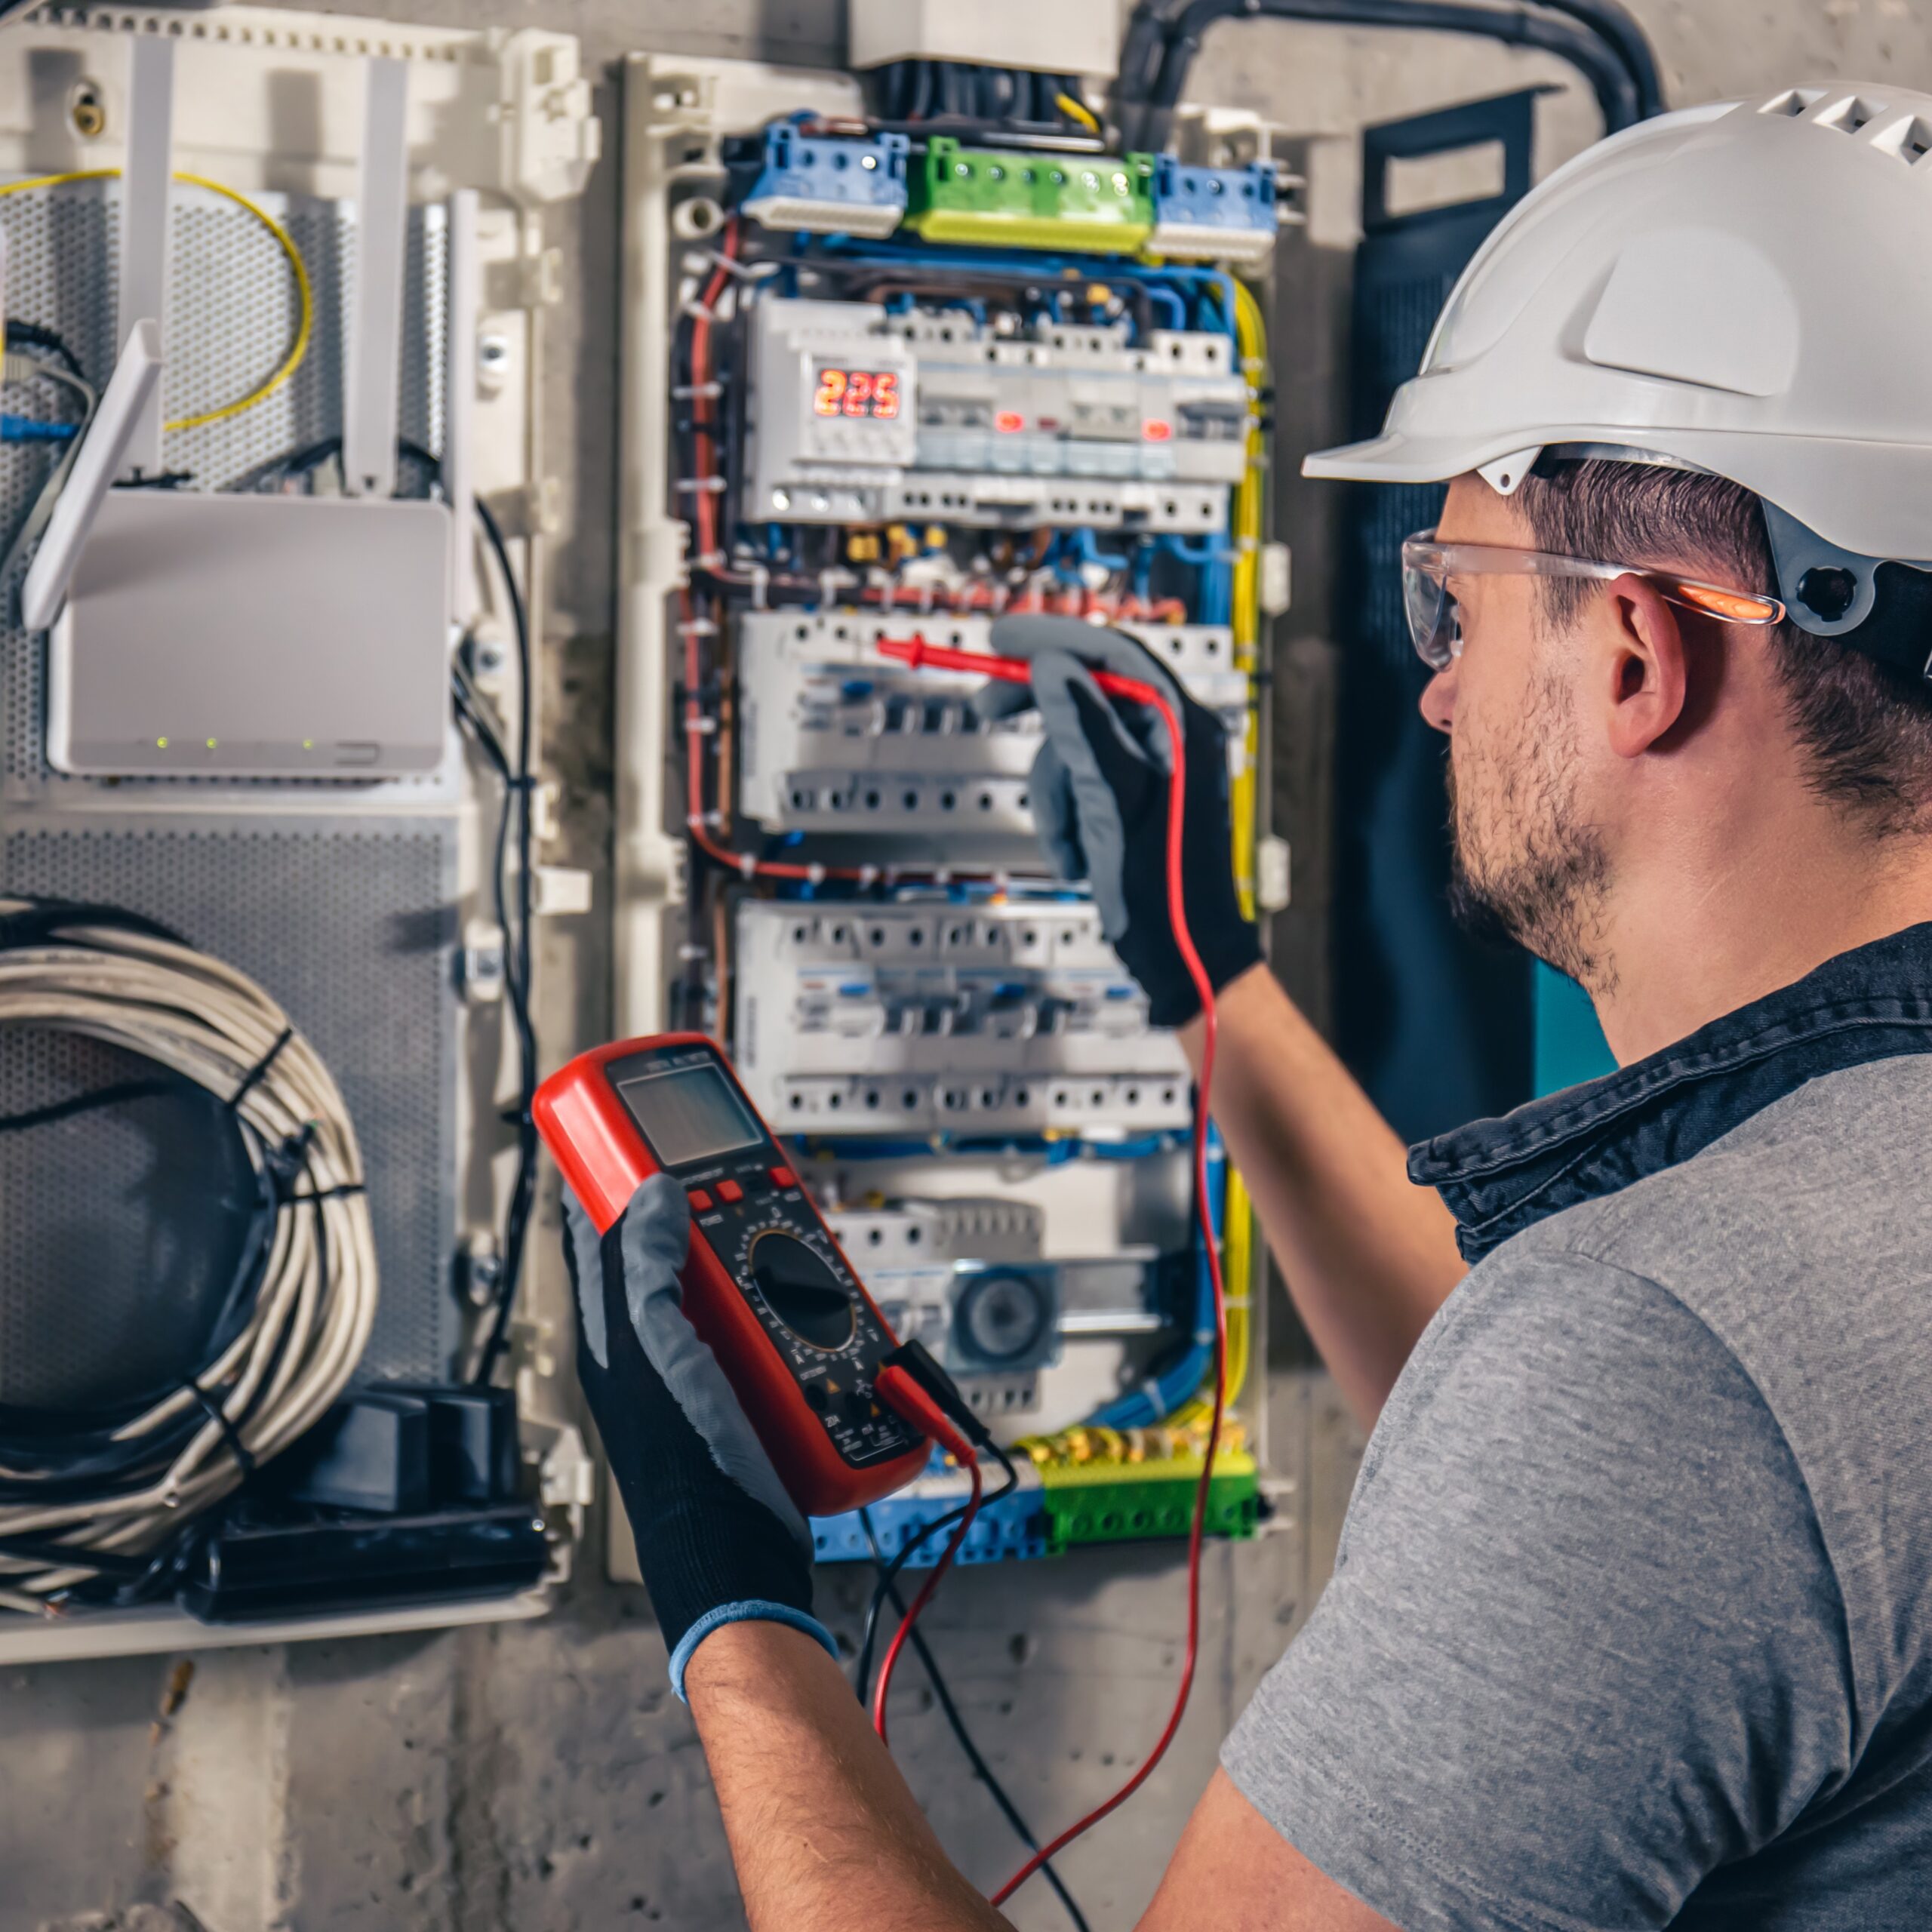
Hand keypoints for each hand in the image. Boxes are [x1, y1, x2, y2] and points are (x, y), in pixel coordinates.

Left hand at [563, 1174, 836, 1696]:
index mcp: (613, 1333)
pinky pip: (770, 1328)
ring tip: (785, 1240)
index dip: (613, 1179)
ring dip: (760, 1258)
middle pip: (677, 1252)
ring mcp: (701, 1367)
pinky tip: (815, 1302)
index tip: (638, 1130)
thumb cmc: (684, 1466)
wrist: (741, 1555)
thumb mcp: (655, 1353)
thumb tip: (652, 1192)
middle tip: (740, 1179)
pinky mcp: (749, 1390)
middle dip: (708, 1213)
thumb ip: (645, 1271)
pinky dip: (793, 1307)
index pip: (600, 1235)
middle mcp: (652, 1346)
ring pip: (730, 1285)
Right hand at [975, 614, 1261, 1027]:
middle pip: (1089, 693)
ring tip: (1070, 840)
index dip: (1054, 638)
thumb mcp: (1114, 799)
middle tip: (989, 706)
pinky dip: (1067, 817)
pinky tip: (1080, 853)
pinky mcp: (1132, 800)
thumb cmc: (1165, 886)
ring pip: (1073, 747)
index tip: (1002, 636)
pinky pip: (1079, 784)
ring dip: (1055, 794)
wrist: (1181, 953)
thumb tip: (1053, 667)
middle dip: (1040, 713)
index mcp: (1182, 727)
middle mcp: (1172, 739)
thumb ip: (1083, 727)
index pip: (1114, 654)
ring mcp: (1153, 770)